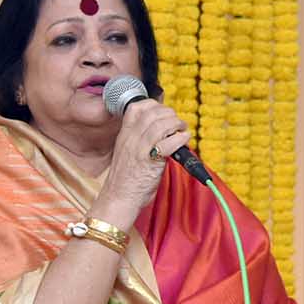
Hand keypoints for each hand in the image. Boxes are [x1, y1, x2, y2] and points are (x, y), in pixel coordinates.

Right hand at [90, 98, 190, 226]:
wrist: (119, 198)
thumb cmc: (126, 179)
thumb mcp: (128, 152)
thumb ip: (140, 139)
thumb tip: (162, 130)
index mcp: (124, 134)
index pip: (137, 107)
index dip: (154, 105)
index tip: (164, 112)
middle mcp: (131, 138)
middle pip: (152, 112)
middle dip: (170, 114)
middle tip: (177, 123)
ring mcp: (139, 149)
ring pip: (161, 124)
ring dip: (177, 124)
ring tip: (182, 130)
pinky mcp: (149, 161)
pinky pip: (169, 142)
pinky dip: (180, 138)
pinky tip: (184, 140)